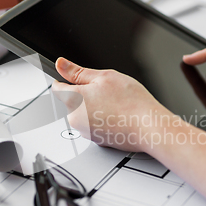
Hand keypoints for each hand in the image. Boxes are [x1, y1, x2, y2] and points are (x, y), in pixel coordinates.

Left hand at [51, 57, 169, 151]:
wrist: (149, 127)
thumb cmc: (131, 102)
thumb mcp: (104, 76)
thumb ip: (78, 71)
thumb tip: (61, 64)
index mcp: (73, 100)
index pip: (57, 87)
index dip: (66, 80)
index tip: (75, 78)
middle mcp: (75, 119)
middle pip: (72, 101)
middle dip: (85, 95)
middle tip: (106, 92)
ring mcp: (85, 132)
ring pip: (84, 114)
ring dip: (94, 108)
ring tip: (115, 105)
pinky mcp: (96, 140)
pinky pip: (95, 126)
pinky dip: (103, 120)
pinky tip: (117, 116)